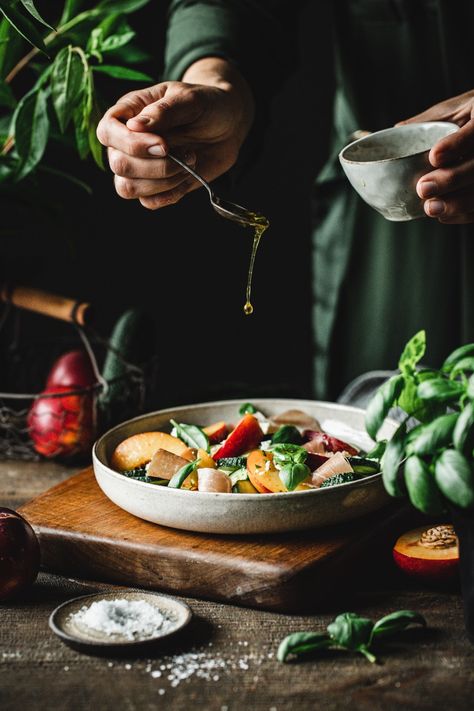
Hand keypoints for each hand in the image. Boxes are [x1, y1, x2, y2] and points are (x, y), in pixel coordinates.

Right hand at [96, 58, 253, 209]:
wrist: (228, 127)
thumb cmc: (206, 106)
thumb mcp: (190, 99)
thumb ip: (164, 110)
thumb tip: (134, 125)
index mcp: (128, 113)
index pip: (107, 132)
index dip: (131, 144)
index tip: (164, 145)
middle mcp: (127, 142)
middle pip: (118, 164)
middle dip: (156, 166)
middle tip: (189, 153)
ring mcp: (139, 167)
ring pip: (128, 188)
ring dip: (163, 181)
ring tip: (189, 164)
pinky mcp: (155, 187)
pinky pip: (149, 202)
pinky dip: (170, 195)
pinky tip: (187, 178)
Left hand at [398, 90, 473, 222]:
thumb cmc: (468, 114)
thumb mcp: (451, 110)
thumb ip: (428, 121)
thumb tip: (397, 129)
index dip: (457, 144)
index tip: (434, 156)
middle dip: (452, 179)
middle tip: (423, 188)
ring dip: (458, 203)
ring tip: (431, 208)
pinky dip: (464, 214)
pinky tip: (444, 215)